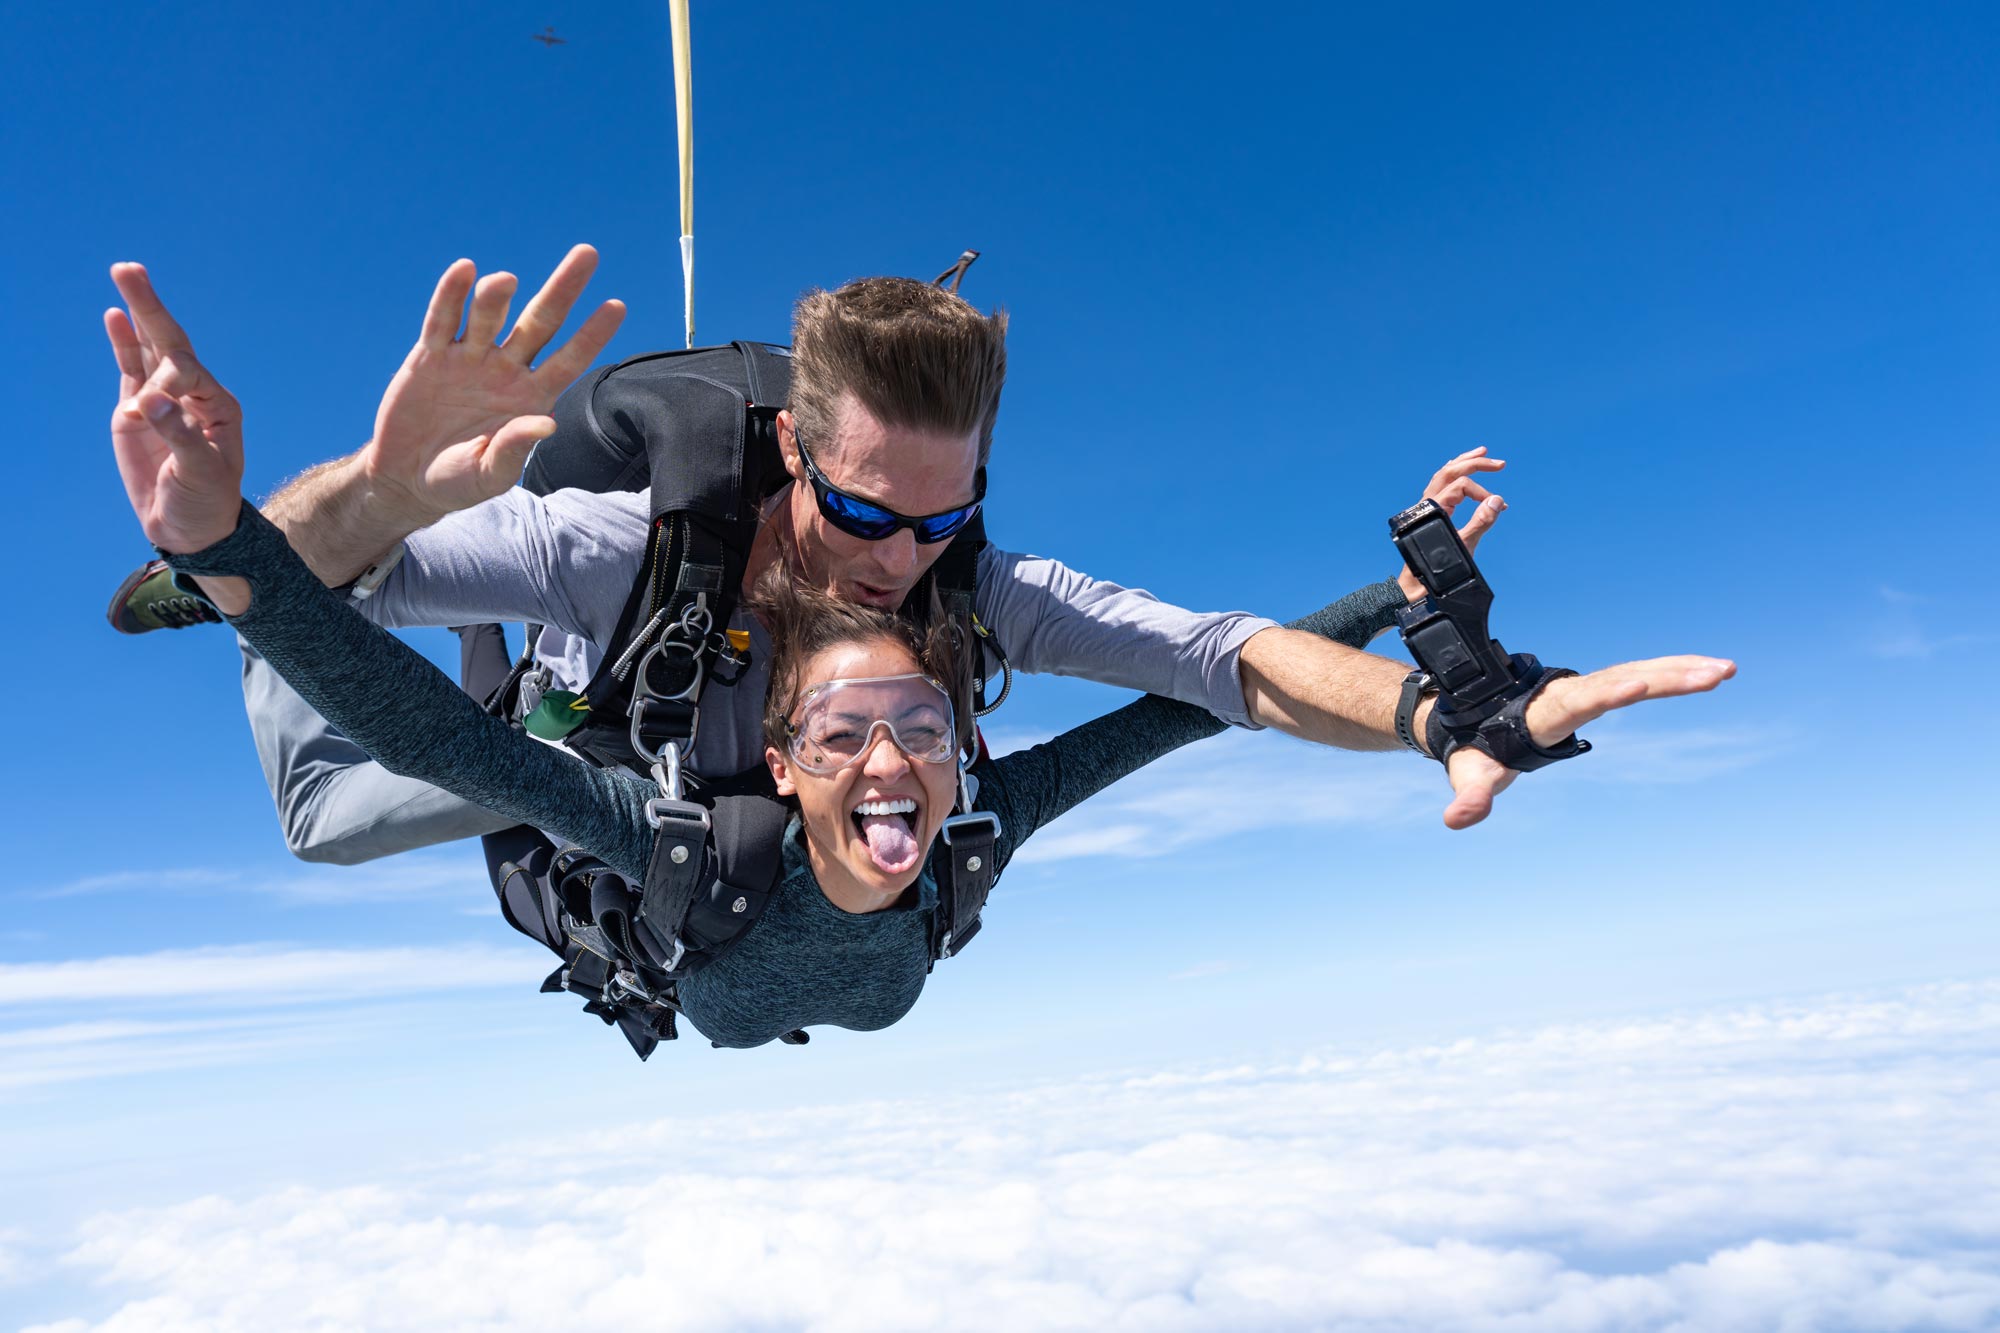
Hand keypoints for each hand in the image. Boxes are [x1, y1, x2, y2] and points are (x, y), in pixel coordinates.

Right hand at [105, 264, 245, 552]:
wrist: (188, 527)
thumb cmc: (204, 502)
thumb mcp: (199, 473)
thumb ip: (178, 436)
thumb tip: (148, 401)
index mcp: (219, 405)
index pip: (188, 372)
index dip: (166, 381)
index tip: (147, 411)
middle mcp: (193, 395)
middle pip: (170, 342)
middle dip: (151, 307)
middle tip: (129, 269)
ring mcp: (164, 400)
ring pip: (148, 349)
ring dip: (136, 313)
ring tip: (125, 273)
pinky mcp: (137, 411)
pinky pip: (130, 369)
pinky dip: (123, 342)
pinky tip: (116, 315)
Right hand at [358, 244, 625, 520]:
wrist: (405, 479)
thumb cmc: (458, 482)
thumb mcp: (488, 476)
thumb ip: (514, 450)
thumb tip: (546, 424)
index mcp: (530, 398)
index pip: (569, 360)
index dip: (592, 334)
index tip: (617, 305)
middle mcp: (505, 370)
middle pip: (540, 322)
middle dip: (563, 289)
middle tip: (588, 253)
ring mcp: (469, 358)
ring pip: (489, 317)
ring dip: (498, 297)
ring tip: (505, 280)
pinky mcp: (430, 356)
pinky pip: (442, 320)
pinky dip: (451, 296)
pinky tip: (464, 270)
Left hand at [1398, 446, 1506, 601]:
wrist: (1415, 590)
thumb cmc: (1437, 573)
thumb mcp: (1464, 547)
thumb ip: (1480, 522)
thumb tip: (1497, 500)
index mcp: (1432, 510)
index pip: (1460, 486)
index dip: (1482, 493)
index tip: (1499, 506)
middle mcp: (1426, 504)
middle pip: (1449, 472)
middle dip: (1474, 464)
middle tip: (1499, 463)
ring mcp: (1425, 508)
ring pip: (1442, 476)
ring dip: (1462, 463)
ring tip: (1482, 454)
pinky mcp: (1428, 515)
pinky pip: (1440, 487)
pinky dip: (1454, 476)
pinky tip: (1463, 473)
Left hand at [1439, 655, 1737, 828]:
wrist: (1474, 718)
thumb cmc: (1479, 751)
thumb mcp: (1473, 776)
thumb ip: (1470, 797)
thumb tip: (1457, 819)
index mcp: (1549, 712)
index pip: (1584, 700)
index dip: (1610, 692)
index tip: (1638, 683)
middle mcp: (1573, 692)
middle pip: (1626, 679)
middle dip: (1669, 676)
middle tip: (1716, 673)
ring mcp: (1589, 688)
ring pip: (1640, 672)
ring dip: (1683, 670)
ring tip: (1727, 668)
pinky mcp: (1601, 689)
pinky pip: (1641, 676)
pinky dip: (1674, 671)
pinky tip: (1712, 672)